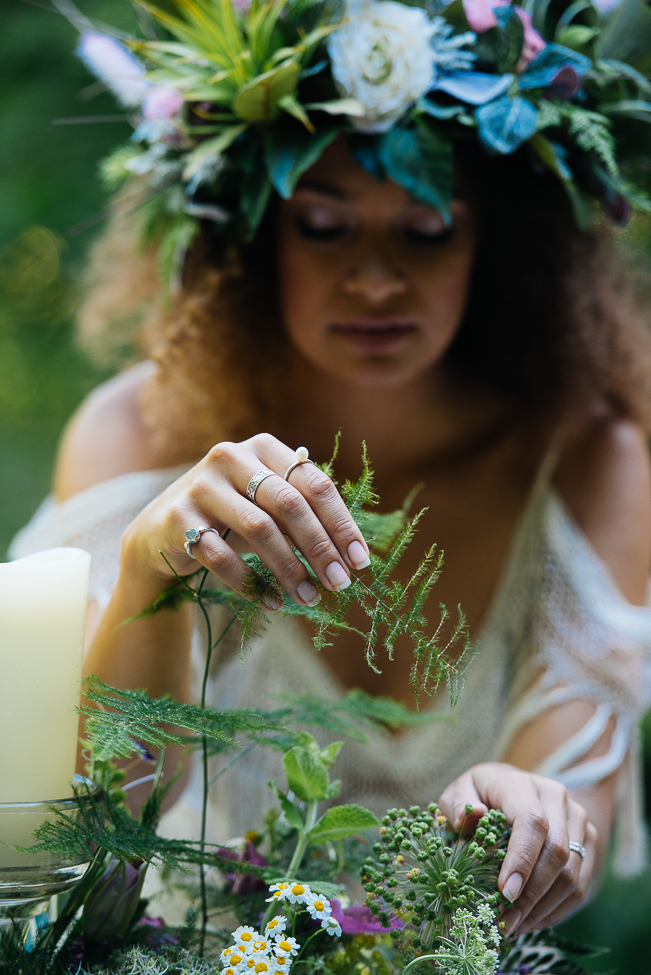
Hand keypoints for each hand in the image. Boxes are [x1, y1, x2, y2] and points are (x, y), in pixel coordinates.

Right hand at [121, 433, 370, 606]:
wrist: (161, 532)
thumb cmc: (231, 519)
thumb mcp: (267, 508)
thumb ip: (303, 516)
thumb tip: (352, 555)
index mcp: (263, 448)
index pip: (314, 484)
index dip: (341, 524)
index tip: (360, 561)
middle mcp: (231, 457)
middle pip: (290, 505)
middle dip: (320, 548)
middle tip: (340, 583)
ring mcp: (202, 485)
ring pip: (259, 529)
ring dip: (290, 569)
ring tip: (309, 598)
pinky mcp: (179, 517)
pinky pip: (222, 555)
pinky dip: (250, 582)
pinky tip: (271, 601)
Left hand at [438, 762, 597, 934]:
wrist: (516, 788)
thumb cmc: (481, 795)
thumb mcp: (460, 793)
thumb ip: (458, 804)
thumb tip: (472, 816)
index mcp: (523, 785)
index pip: (532, 822)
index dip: (522, 860)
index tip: (505, 893)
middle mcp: (557, 799)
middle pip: (557, 852)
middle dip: (531, 894)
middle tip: (504, 922)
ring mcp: (578, 821)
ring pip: (572, 874)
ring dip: (543, 908)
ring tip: (514, 927)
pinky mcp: (588, 843)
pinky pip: (581, 886)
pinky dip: (556, 910)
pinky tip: (530, 921)